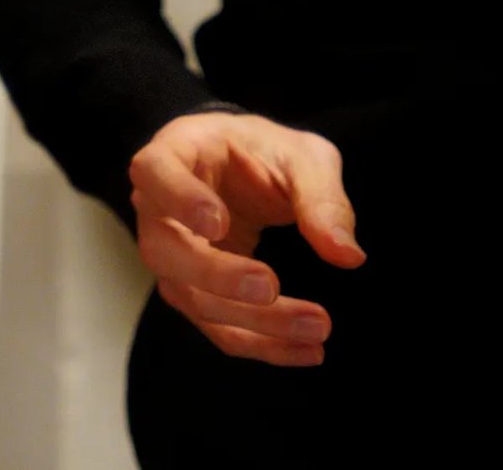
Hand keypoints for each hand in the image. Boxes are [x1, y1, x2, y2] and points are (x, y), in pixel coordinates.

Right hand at [130, 111, 365, 366]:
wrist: (246, 169)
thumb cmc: (267, 152)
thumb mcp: (303, 157)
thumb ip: (322, 197)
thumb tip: (347, 255)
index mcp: (176, 152)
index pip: (155, 172)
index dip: (180, 199)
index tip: (218, 223)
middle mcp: (157, 207)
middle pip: (165, 249)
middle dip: (216, 275)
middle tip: (269, 287)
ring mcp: (170, 254)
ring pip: (192, 298)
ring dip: (253, 321)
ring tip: (317, 326)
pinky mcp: (192, 291)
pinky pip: (217, 327)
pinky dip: (262, 344)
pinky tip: (306, 350)